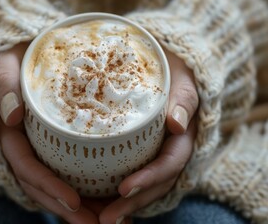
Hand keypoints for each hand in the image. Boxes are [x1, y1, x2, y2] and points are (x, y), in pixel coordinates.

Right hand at [0, 42, 98, 223]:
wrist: (25, 55)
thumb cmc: (16, 58)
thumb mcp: (5, 65)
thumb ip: (3, 84)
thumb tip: (11, 115)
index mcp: (11, 134)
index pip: (26, 167)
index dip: (47, 186)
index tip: (73, 201)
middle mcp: (26, 147)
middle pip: (43, 187)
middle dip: (70, 209)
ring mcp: (41, 150)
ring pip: (58, 186)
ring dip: (84, 208)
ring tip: (116, 222)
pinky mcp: (56, 147)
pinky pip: (70, 174)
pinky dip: (89, 191)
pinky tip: (113, 200)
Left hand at [98, 49, 198, 223]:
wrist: (167, 70)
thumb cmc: (174, 75)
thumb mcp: (183, 82)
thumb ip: (183, 100)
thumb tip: (177, 123)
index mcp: (182, 139)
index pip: (168, 165)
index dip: (149, 179)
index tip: (124, 188)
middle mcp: (169, 153)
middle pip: (154, 186)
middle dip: (132, 204)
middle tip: (105, 219)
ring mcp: (155, 155)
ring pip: (143, 187)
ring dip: (122, 205)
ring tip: (97, 219)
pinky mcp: (141, 154)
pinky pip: (130, 176)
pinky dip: (115, 192)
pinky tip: (94, 201)